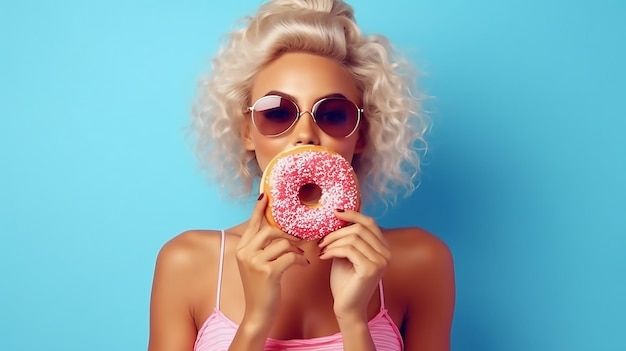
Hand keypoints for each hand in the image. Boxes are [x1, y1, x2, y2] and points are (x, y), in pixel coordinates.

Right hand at [235, 194, 308, 329]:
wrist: (257, 314)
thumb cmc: (261, 288)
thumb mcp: (256, 265)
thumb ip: (262, 247)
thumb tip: (276, 229)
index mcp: (241, 249)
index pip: (252, 223)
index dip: (259, 209)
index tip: (266, 195)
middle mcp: (245, 253)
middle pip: (271, 230)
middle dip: (289, 235)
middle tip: (300, 240)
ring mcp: (255, 262)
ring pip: (282, 242)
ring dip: (296, 248)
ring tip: (301, 255)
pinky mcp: (268, 272)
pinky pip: (291, 256)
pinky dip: (301, 259)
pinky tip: (304, 264)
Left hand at [318, 210, 390, 320]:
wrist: (346, 307)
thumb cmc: (345, 282)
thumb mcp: (346, 254)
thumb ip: (347, 237)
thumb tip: (338, 214)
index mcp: (383, 248)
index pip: (370, 223)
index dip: (353, 214)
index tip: (335, 212)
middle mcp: (386, 254)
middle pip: (360, 228)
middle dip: (337, 232)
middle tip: (322, 241)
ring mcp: (380, 261)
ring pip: (353, 238)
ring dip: (332, 242)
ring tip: (322, 250)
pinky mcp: (371, 269)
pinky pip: (348, 249)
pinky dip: (333, 250)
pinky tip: (324, 257)